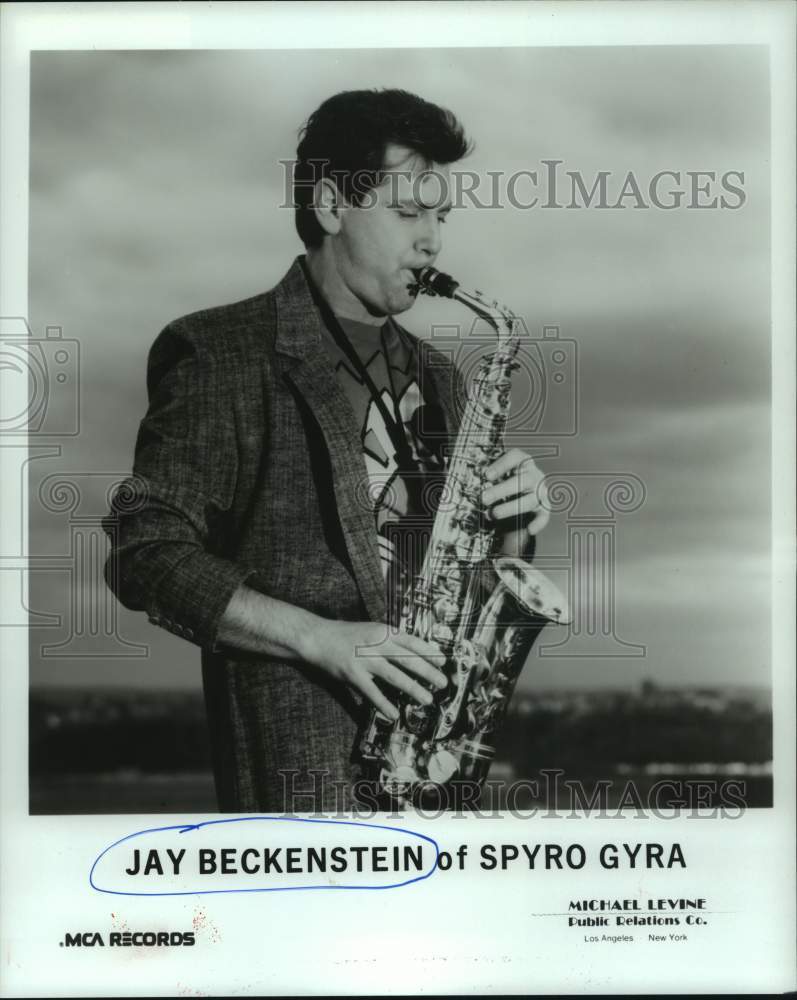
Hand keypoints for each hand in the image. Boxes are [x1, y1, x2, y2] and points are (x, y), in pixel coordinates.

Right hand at [300, 620, 447, 720]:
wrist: (318, 637)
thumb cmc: (347, 635)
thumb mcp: (372, 630)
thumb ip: (390, 640)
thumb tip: (413, 652)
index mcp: (384, 631)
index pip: (412, 641)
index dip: (429, 651)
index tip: (443, 661)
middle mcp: (377, 644)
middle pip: (408, 659)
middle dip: (428, 672)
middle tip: (443, 683)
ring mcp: (365, 659)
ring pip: (395, 676)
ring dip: (413, 688)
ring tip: (427, 699)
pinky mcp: (353, 674)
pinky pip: (372, 692)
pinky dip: (384, 704)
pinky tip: (394, 714)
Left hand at [482, 449, 549, 539]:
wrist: (517, 499)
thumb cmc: (504, 484)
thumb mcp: (497, 477)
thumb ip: (489, 480)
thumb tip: (477, 485)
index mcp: (522, 463)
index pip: (516, 457)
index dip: (502, 465)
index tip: (487, 475)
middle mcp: (533, 476)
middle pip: (523, 480)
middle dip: (501, 490)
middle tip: (484, 498)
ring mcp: (540, 492)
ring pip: (530, 500)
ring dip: (510, 508)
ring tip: (493, 514)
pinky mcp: (543, 508)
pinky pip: (544, 516)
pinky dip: (539, 523)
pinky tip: (530, 529)